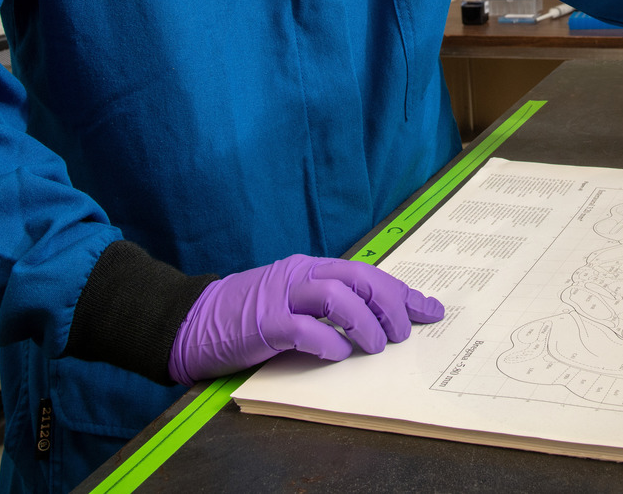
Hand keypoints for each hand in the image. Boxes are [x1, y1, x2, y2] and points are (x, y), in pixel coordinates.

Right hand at [168, 253, 443, 384]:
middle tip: (404, 333)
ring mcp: (281, 297)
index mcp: (312, 268)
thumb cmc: (247, 314)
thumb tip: (377, 319)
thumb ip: (328, 304)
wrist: (191, 319)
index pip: (369, 273)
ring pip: (337, 295)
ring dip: (365, 321)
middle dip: (391, 304)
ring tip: (376, 346)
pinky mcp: (263, 323)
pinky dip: (327, 339)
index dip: (403, 292)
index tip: (431, 310)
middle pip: (360, 277)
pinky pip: (303, 327)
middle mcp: (301, 275)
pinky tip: (338, 353)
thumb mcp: (293, 300)